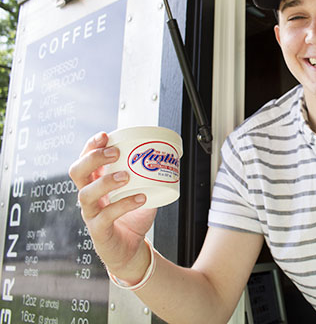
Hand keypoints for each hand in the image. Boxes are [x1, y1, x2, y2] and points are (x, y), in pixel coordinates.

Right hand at [69, 131, 156, 282]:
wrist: (131, 248)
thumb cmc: (133, 217)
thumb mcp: (142, 191)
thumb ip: (149, 177)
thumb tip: (169, 157)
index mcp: (95, 183)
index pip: (84, 160)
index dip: (90, 146)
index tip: (105, 135)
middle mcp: (89, 196)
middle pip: (77, 172)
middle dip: (94, 159)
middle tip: (115, 153)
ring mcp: (91, 214)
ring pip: (86, 194)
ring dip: (106, 181)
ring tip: (126, 177)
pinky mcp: (98, 230)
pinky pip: (106, 216)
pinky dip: (124, 205)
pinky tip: (140, 198)